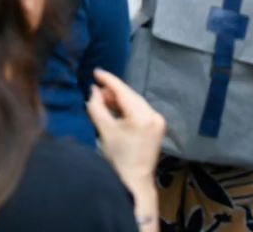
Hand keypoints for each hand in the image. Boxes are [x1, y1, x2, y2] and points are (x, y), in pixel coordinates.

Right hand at [87, 70, 165, 186]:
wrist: (134, 181)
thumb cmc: (118, 158)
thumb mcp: (104, 130)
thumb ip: (97, 106)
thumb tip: (94, 89)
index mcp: (142, 116)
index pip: (124, 91)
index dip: (108, 80)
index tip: (96, 71)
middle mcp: (154, 116)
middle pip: (130, 95)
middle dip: (113, 91)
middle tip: (97, 90)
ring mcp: (158, 121)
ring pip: (135, 102)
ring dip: (119, 100)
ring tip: (104, 100)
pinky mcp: (157, 127)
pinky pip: (140, 110)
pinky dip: (127, 108)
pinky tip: (115, 109)